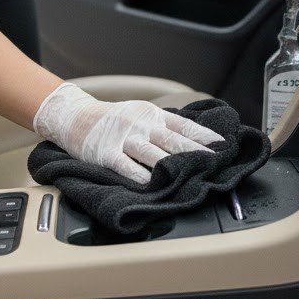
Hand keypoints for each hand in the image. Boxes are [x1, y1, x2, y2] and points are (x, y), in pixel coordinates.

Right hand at [33, 82, 224, 183]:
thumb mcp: (141, 114)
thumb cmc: (113, 118)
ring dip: (173, 166)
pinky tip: (152, 185)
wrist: (75, 116)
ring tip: (191, 176)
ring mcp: (124, 139)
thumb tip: (195, 141)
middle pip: (173, 140)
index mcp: (152, 115)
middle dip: (196, 153)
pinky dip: (140, 176)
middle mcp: (141, 124)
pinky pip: (126, 167)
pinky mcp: (107, 154)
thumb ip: (163, 126)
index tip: (223, 144)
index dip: (204, 135)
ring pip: (153, 154)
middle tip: (215, 163)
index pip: (183, 125)